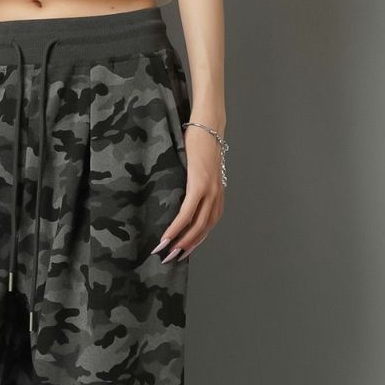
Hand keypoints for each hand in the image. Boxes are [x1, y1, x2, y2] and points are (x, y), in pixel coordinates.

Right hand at [152, 124, 224, 259]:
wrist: (208, 125)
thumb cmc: (200, 143)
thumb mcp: (199, 169)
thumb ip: (195, 184)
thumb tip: (179, 195)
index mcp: (218, 194)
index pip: (208, 226)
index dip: (195, 241)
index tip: (182, 252)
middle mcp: (217, 196)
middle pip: (203, 231)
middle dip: (187, 247)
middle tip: (171, 259)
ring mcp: (210, 191)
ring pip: (196, 226)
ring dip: (180, 242)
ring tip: (166, 252)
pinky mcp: (199, 185)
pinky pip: (187, 213)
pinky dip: (177, 227)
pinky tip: (167, 236)